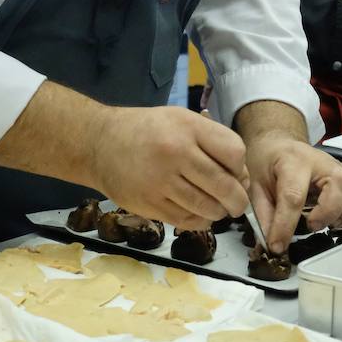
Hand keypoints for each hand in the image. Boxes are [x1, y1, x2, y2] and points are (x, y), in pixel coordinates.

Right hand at [90, 106, 249, 229]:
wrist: (99, 143)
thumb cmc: (147, 130)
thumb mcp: (181, 120)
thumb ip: (213, 142)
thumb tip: (242, 179)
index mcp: (188, 127)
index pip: (234, 153)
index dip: (240, 167)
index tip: (235, 172)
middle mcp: (175, 153)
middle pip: (225, 186)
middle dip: (238, 200)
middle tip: (236, 203)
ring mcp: (160, 181)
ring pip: (208, 208)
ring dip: (218, 212)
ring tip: (217, 207)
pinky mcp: (148, 204)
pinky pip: (187, 221)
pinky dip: (199, 221)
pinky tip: (198, 213)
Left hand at [243, 135, 341, 253]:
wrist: (279, 144)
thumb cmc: (267, 164)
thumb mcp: (255, 186)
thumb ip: (263, 215)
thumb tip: (272, 245)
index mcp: (292, 162)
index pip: (293, 195)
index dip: (286, 225)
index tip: (278, 246)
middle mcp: (321, 161)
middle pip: (339, 186)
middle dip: (328, 214)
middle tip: (311, 226)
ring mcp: (340, 165)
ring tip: (328, 223)